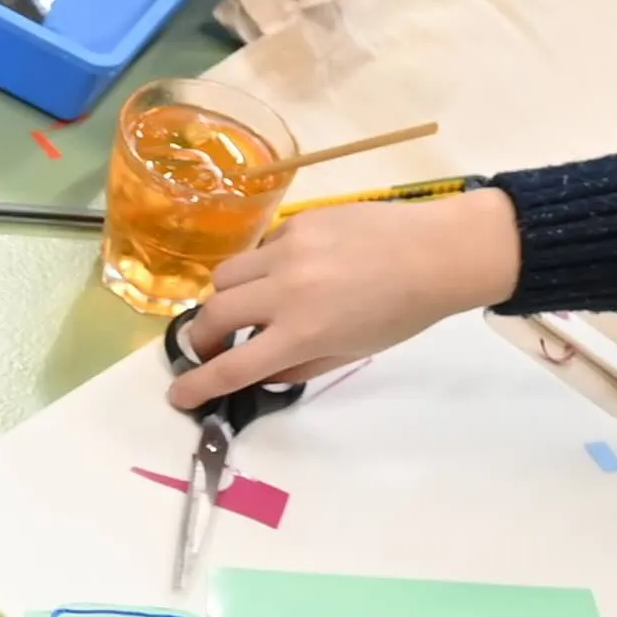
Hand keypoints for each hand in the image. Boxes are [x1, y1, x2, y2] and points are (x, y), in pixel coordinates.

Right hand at [170, 185, 524, 404]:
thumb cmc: (402, 312)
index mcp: (303, 333)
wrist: (438, 252)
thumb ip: (298, 366)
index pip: (231, 367)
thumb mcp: (352, 352)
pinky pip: (259, 249)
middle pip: (212, 316)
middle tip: (215, 347)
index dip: (197, 386)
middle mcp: (286, 290)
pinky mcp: (296, 222)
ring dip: (226, 299)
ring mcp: (287, 250)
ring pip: (224, 276)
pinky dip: (262, 268)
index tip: (178, 395)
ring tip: (250, 306)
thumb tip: (260, 370)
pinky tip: (292, 271)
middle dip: (204, 339)